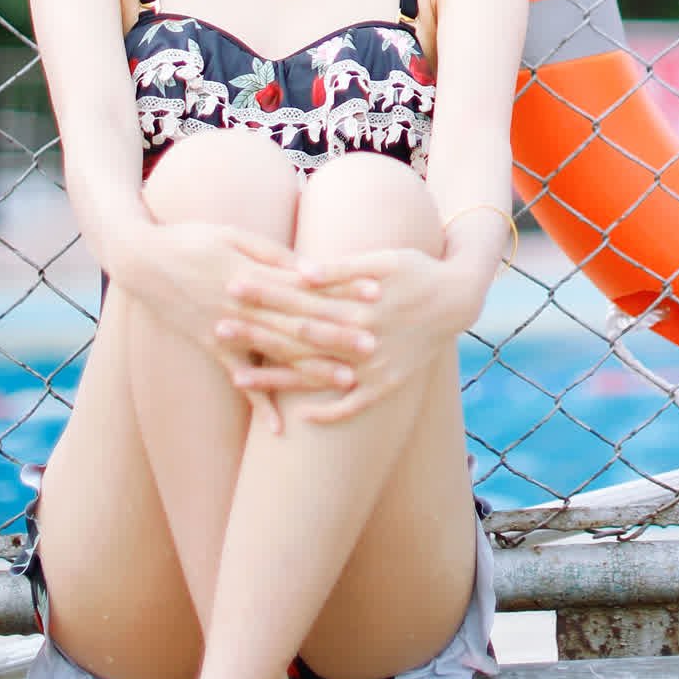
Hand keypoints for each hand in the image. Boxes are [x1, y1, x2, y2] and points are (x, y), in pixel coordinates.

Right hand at [113, 219, 375, 413]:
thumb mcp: (235, 235)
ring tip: (346, 381)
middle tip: (375, 345)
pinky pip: (240, 380)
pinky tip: (279, 429)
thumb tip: (313, 271)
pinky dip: (258, 404)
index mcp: (253, 276)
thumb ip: (275, 256)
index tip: (375, 295)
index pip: (308, 287)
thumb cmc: (192, 238)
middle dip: (338, 337)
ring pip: (277, 356)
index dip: (342, 292)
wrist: (141, 260)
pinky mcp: (213, 347)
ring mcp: (227, 332)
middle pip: (299, 325)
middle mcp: (243, 308)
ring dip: (311, 370)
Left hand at [227, 246, 459, 424]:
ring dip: (276, 378)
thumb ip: (340, 269)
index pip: (298, 302)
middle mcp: (361, 341)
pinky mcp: (387, 385)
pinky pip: (353, 406)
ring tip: (238, 377)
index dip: (265, 296)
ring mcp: (373, 368)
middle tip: (219, 326)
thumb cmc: (416, 271)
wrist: (458, 300)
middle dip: (258, 333)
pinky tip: (301, 418)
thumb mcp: (382, 260)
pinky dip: (329, 413)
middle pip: (298, 339)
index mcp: (356, 306)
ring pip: (316, 377)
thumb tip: (300, 272)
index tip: (232, 289)